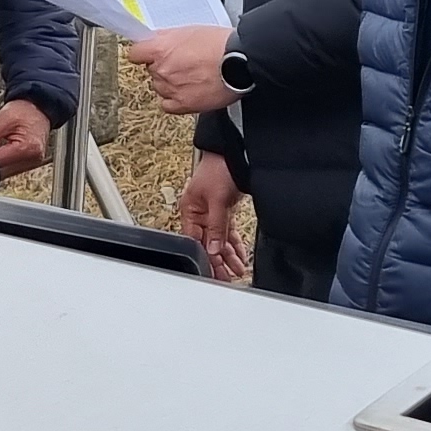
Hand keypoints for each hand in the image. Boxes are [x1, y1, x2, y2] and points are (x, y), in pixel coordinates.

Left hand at [0, 97, 53, 178]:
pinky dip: (3, 162)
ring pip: (5, 172)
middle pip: (1, 170)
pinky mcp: (29, 164)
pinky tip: (1, 151)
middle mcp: (33, 159)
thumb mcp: (4, 118)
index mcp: (27, 148)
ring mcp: (32, 164)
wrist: (39, 108)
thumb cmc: (25, 111)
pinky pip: (10, 169)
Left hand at [128, 23, 237, 112]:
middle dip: (163, 67)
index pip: (136, 53)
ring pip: (160, 87)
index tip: (148, 55)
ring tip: (191, 76)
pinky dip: (175, 99)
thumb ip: (167, 37)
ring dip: (170, 83)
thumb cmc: (220, 44)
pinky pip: (168, 105)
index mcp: (160, 49)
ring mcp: (171, 89)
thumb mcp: (189, 30)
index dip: (144, 53)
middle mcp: (162, 70)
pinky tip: (187, 91)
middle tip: (182, 63)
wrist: (240, 61)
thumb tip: (155, 40)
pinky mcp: (183, 105)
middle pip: (152, 70)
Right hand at [177, 151, 250, 283]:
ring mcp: (212, 212)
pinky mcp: (224, 209)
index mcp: (190, 211)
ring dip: (228, 256)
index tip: (214, 274)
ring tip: (237, 271)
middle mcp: (199, 214)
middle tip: (227, 278)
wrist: (235, 152)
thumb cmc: (219, 168)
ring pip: (219, 240)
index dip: (205, 259)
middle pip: (208, 244)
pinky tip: (240, 255)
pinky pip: (227, 232)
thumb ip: (215, 227)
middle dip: (218, 262)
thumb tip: (213, 249)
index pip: (195, 242)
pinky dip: (234, 244)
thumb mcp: (217, 200)